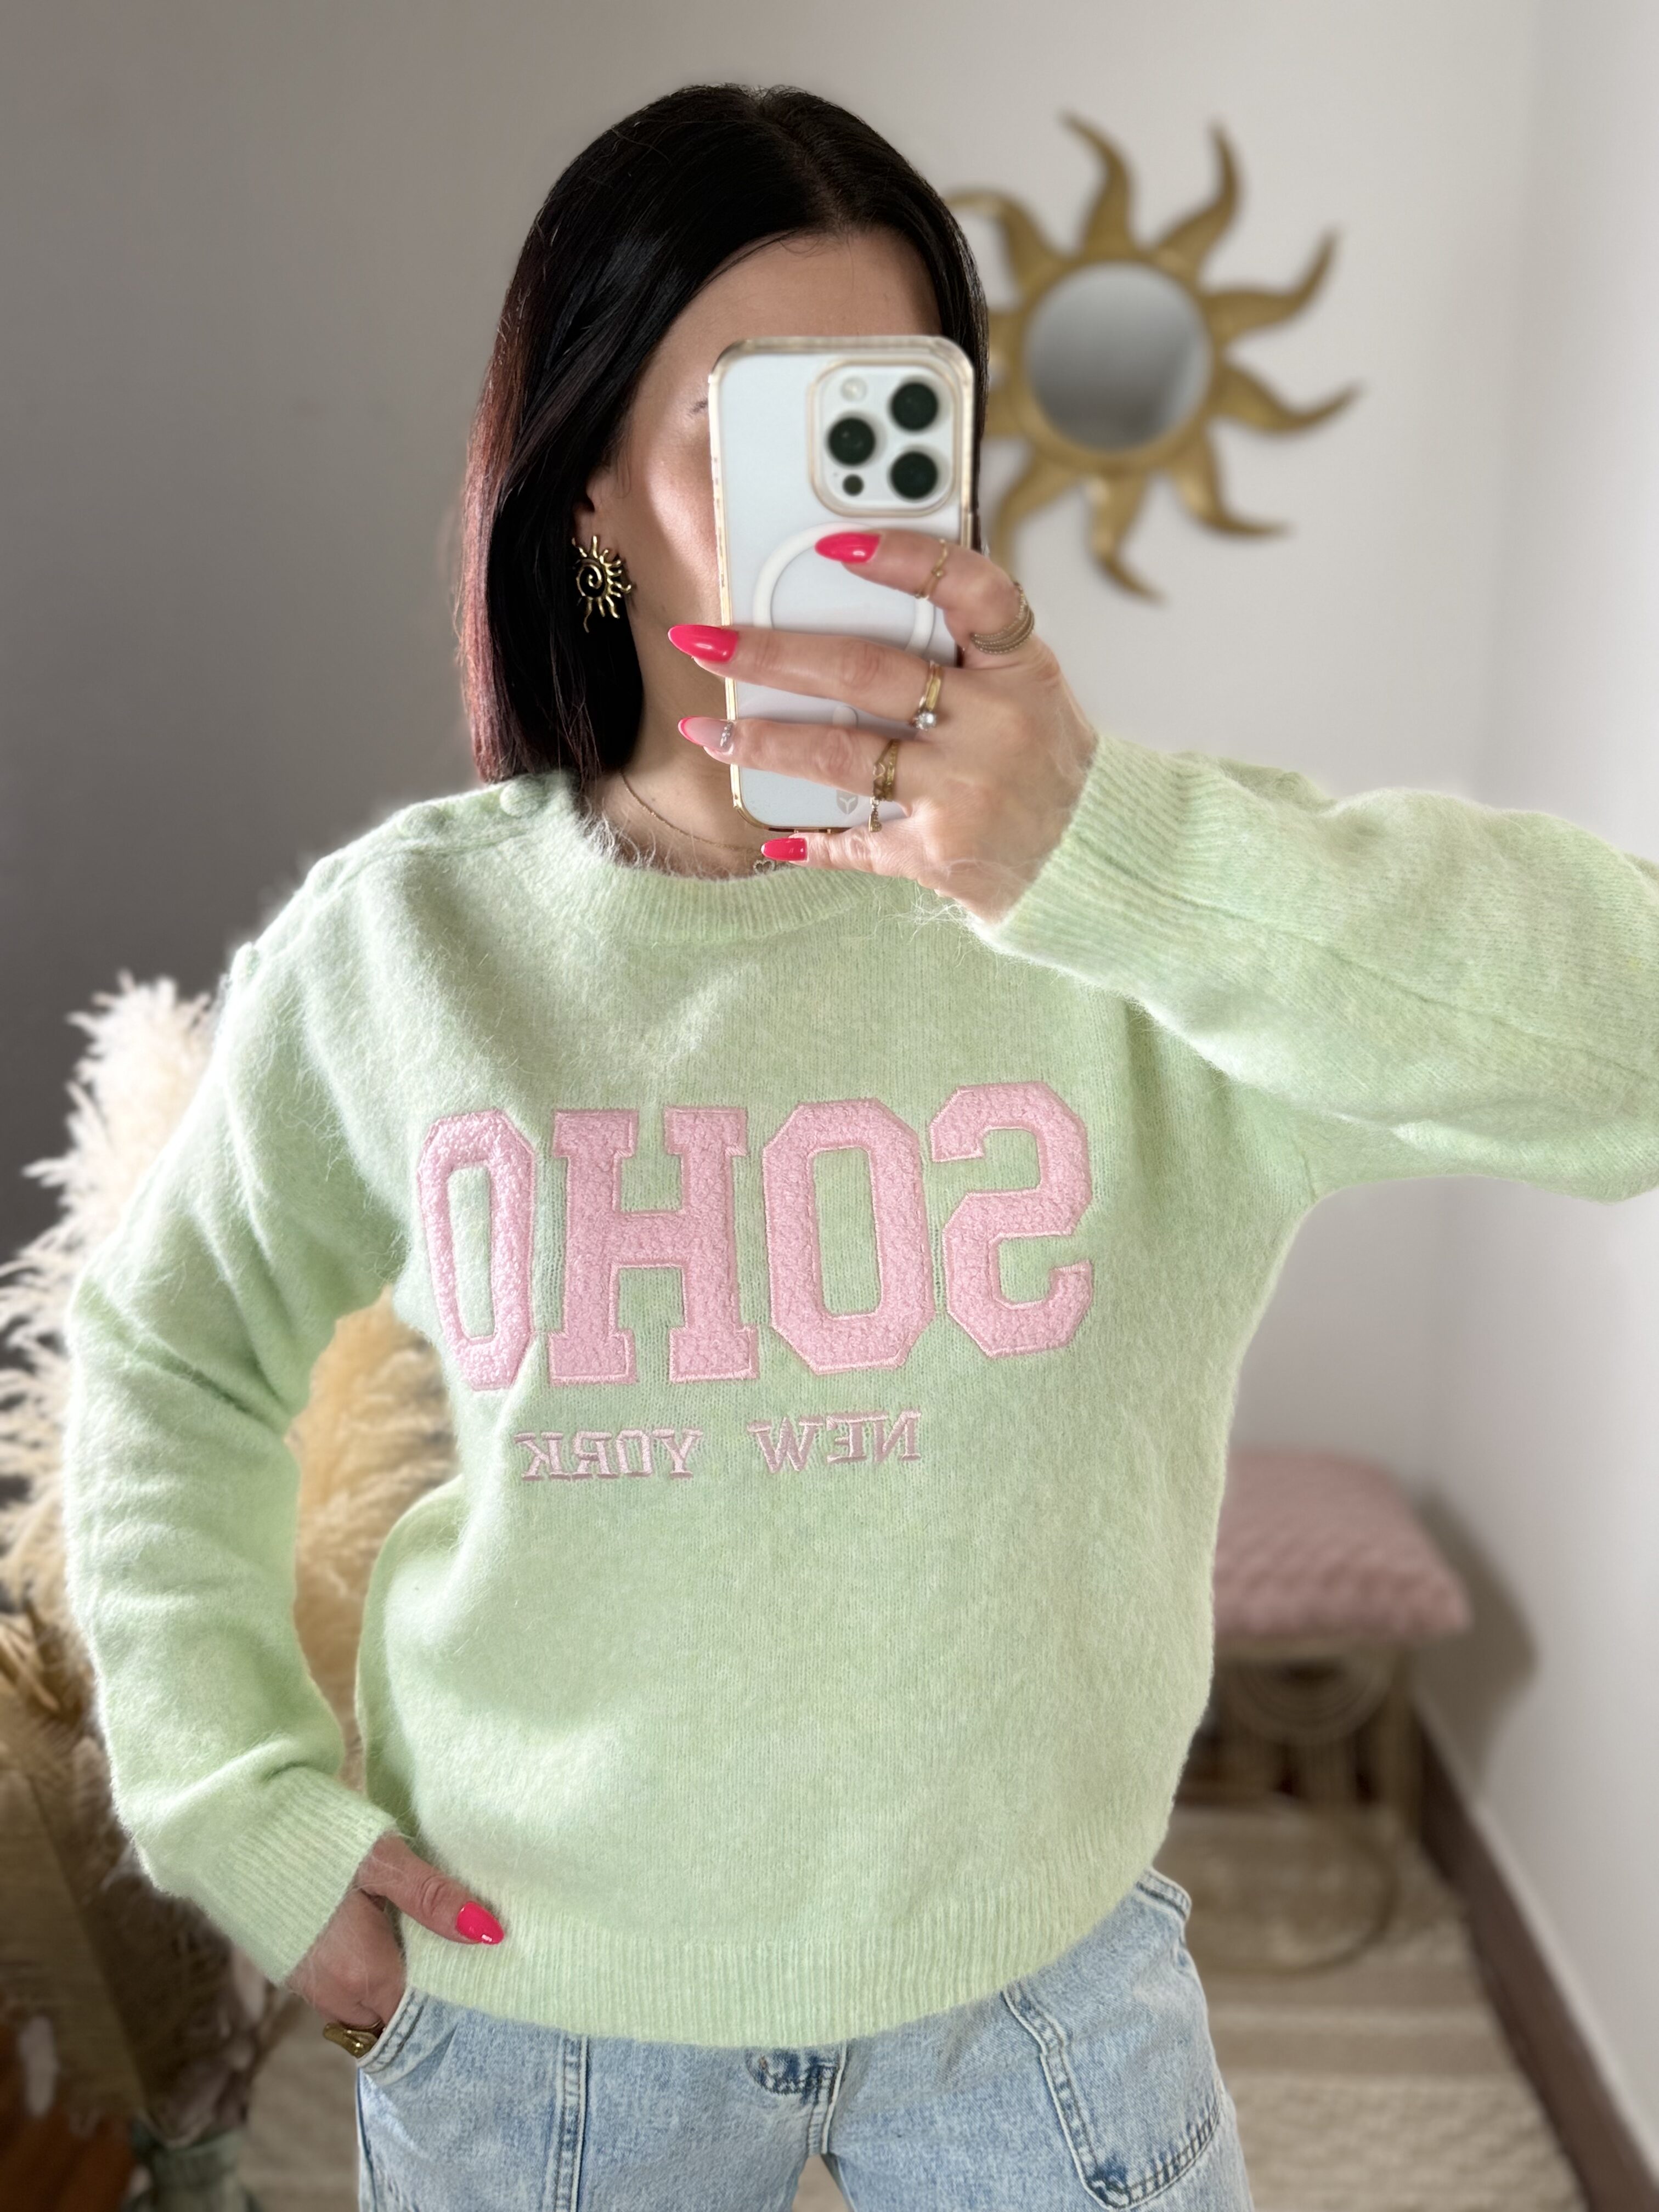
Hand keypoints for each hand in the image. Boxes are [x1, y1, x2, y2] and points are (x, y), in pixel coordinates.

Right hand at [286, 1829, 504, 2033]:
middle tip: (447, 1946)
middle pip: (391, 2013)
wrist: (236, 1830)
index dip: (446, 1993)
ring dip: (389, 1979)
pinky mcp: (289, 1968)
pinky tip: (374, 1927)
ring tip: (415, 1934)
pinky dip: (361, 1970)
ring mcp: (306, 1985)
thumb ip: (432, 1898)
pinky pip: (338, 1987)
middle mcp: (333, 1994)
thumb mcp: (381, 1860)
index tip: (470, 1967)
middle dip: (418, 1990)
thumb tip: (489, 1933)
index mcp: (364, 1975)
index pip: (419, 2012)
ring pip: (363, 2004)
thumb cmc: (313, 1841)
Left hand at [670, 529, 1098, 925]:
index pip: (969, 588)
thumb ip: (965, 652)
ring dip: (763, 744)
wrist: (1100, 864)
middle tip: (706, 641)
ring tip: (711, 733)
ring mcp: (965, 791)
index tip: (830, 544)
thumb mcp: (1031, 693)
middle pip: (865, 671)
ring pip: (841, 755)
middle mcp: (995, 725)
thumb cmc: (1049, 765)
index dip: (901, 557)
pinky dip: (811, 840)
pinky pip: (859, 842)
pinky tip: (770, 834)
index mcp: (1021, 669)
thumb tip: (862, 598)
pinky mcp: (940, 852)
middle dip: (772, 653)